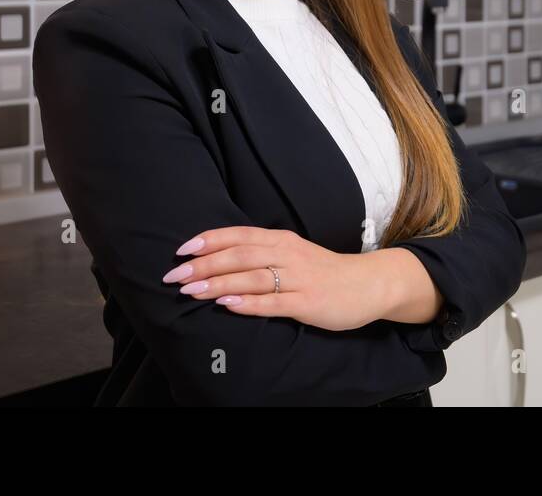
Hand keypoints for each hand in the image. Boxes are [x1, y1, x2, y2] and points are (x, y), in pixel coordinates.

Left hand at [162, 227, 384, 331]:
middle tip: (175, 276)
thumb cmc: (322, 270)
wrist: (366, 284)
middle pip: (240, 255)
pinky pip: (273, 303)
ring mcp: (297, 279)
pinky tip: (228, 306)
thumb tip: (219, 258)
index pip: (239, 235)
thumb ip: (261, 253)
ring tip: (193, 291)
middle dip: (204, 265)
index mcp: (281, 240)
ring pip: (252, 278)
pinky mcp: (307, 303)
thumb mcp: (292, 253)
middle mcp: (287, 254)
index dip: (209, 241)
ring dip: (220, 283)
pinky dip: (248, 303)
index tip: (181, 250)